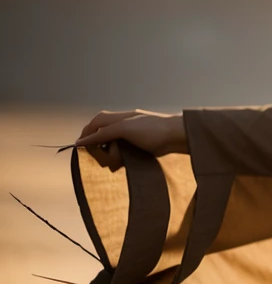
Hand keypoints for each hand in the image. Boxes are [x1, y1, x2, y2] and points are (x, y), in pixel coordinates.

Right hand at [73, 110, 187, 170]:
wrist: (180, 138)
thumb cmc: (154, 130)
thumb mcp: (125, 129)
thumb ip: (104, 134)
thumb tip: (83, 141)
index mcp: (119, 118)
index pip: (96, 123)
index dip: (86, 135)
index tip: (80, 148)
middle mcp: (125, 125)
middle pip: (104, 138)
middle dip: (103, 149)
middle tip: (108, 160)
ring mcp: (135, 136)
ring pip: (115, 147)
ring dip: (114, 156)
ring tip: (119, 163)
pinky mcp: (143, 147)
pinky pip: (126, 154)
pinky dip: (124, 160)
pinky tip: (126, 165)